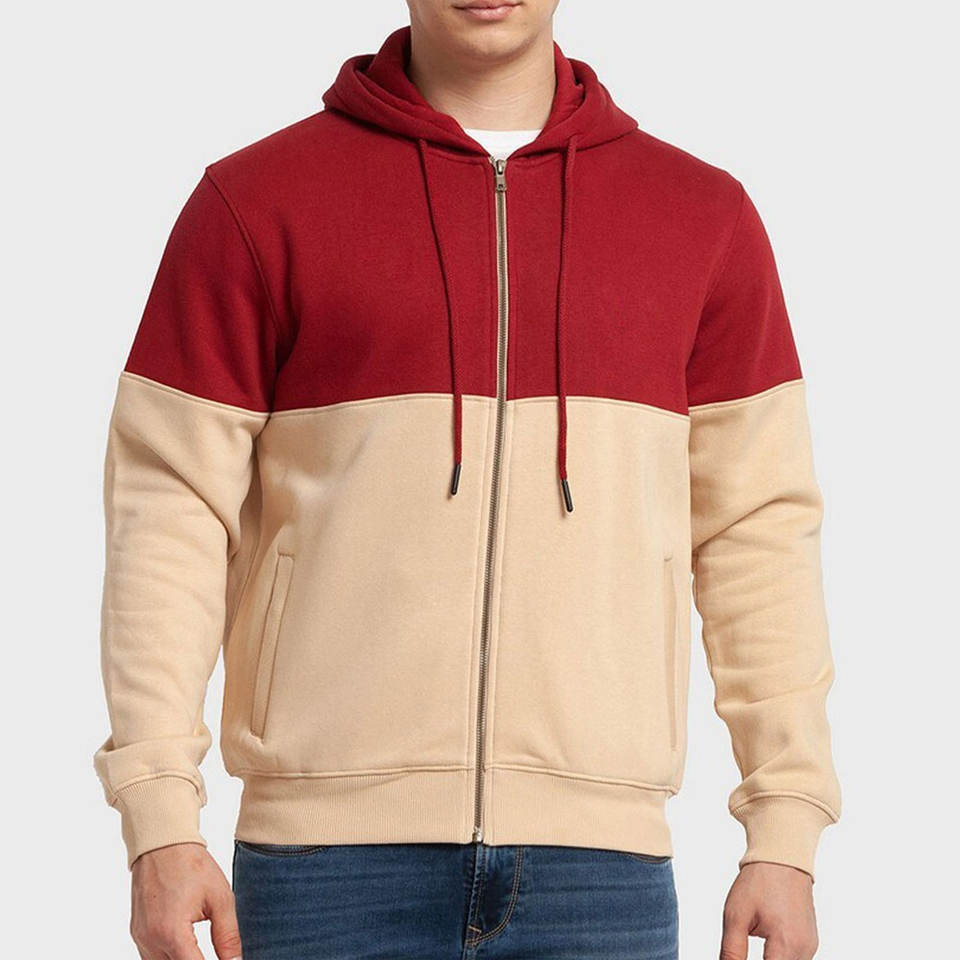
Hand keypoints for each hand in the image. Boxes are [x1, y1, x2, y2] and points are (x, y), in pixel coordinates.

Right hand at [131, 842, 241, 959]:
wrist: (163, 843)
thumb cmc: (192, 866)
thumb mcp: (219, 898)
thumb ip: (228, 935)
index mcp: (172, 932)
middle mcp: (151, 940)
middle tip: (217, 953)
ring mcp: (141, 938)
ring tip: (200, 951)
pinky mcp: (137, 933)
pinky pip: (151, 958)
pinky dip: (169, 957)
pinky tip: (185, 949)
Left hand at [720, 862, 817, 959]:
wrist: (782, 858)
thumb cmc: (759, 882)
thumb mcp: (736, 916)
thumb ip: (732, 951)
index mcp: (786, 945)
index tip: (737, 958)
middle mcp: (804, 951)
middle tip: (741, 951)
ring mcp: (809, 947)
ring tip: (754, 942)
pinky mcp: (810, 943)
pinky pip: (794, 959)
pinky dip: (779, 958)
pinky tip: (767, 946)